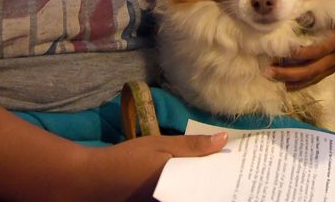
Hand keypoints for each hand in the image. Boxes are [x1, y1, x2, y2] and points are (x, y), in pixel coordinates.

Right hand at [103, 133, 227, 200]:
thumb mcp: (162, 146)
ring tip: (217, 170)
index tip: (239, 166)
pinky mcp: (158, 201)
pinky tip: (194, 176)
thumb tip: (223, 139)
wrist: (95, 178)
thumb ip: (193, 146)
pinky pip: (181, 195)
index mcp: (179, 190)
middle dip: (216, 181)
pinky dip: (189, 187)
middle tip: (232, 168)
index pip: (209, 187)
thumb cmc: (129, 159)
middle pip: (202, 192)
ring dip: (203, 184)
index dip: (225, 177)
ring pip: (192, 193)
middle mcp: (173, 201)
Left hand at [270, 5, 334, 90]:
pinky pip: (317, 78)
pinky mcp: (331, 66)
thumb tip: (296, 14)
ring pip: (314, 76)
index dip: (304, 53)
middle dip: (291, 72)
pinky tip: (287, 85)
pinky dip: (302, 83)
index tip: (286, 52)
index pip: (321, 50)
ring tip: (273, 77)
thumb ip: (318, 10)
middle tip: (269, 70)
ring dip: (293, 79)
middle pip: (314, 68)